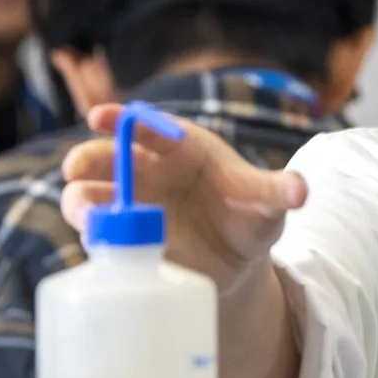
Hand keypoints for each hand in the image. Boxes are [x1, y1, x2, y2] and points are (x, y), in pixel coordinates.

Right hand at [60, 103, 306, 297]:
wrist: (237, 261)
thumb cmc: (250, 216)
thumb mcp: (266, 203)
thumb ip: (275, 192)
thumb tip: (301, 191)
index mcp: (179, 147)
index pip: (145, 126)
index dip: (121, 119)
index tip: (100, 116)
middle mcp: (147, 172)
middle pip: (106, 158)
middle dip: (88, 160)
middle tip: (76, 168)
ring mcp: (129, 207)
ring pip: (90, 196)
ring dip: (81, 202)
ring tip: (84, 213)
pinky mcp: (122, 243)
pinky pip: (97, 237)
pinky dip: (92, 239)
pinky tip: (94, 244)